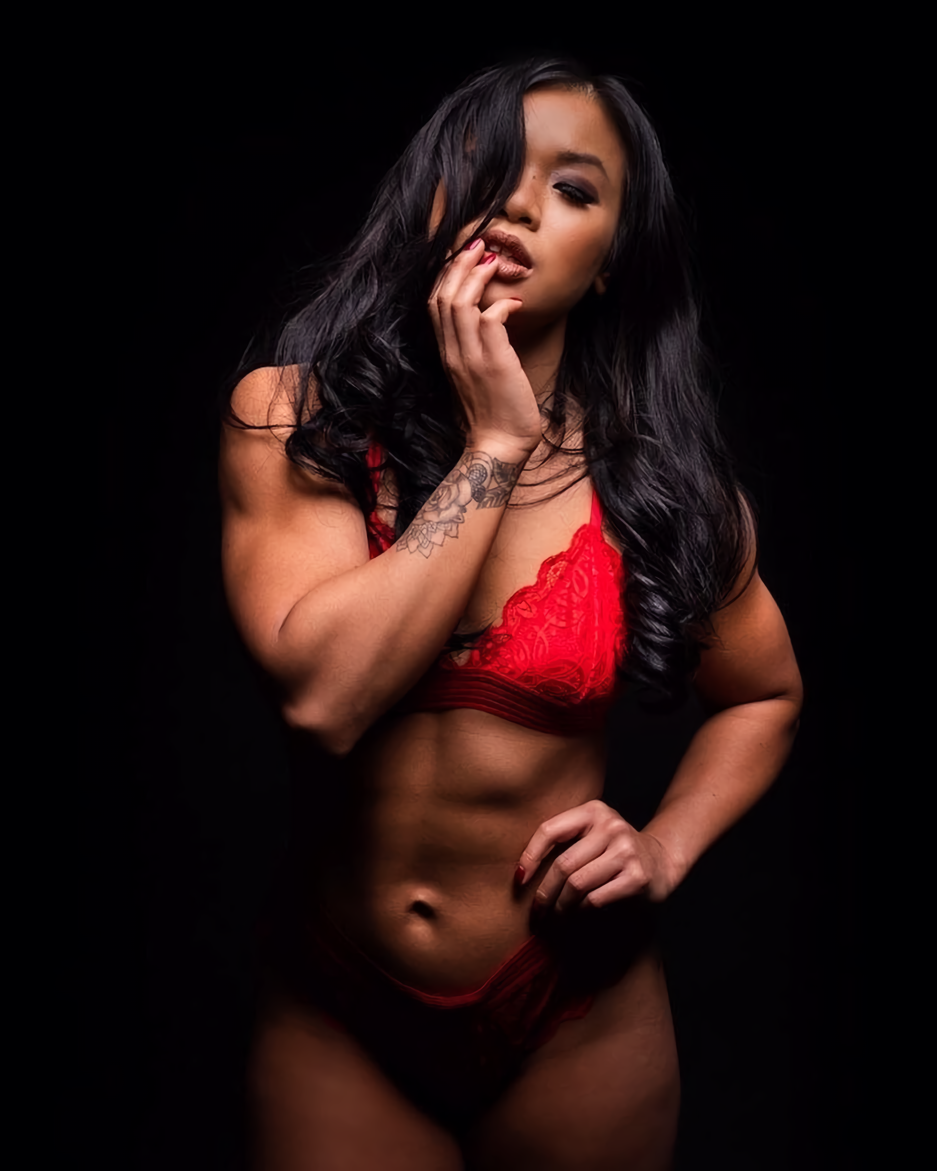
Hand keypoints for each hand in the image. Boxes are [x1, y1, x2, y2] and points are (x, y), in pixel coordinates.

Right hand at [428, 238, 541, 454]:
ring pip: (460, 301)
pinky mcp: (492, 362)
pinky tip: (515, 302)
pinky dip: (502, 303)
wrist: (498, 447)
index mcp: (447, 356)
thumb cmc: (494, 417)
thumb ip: (478, 352)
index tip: (463, 259)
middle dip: (459, 264)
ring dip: (477, 274)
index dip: (446, 277)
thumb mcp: (478, 379)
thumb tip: (493, 325)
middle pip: (442, 296)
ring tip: (493, 258)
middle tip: (479, 244)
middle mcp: (452, 353)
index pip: (435, 306)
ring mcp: (469, 357)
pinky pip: (490, 318)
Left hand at [516, 800, 679, 913]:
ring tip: (555, 916)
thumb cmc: (615, 850)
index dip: (529, 857)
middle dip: (544, 893)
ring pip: (577, 884)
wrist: (662, 860)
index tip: (519, 880)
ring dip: (561, 906)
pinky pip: (596, 899)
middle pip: (563, 864)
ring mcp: (626, 850)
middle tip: (537, 912)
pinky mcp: (637, 876)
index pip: (550, 830)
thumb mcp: (592, 833)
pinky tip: (578, 913)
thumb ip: (564, 842)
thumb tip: (521, 873)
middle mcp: (611, 826)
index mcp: (593, 811)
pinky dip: (582, 910)